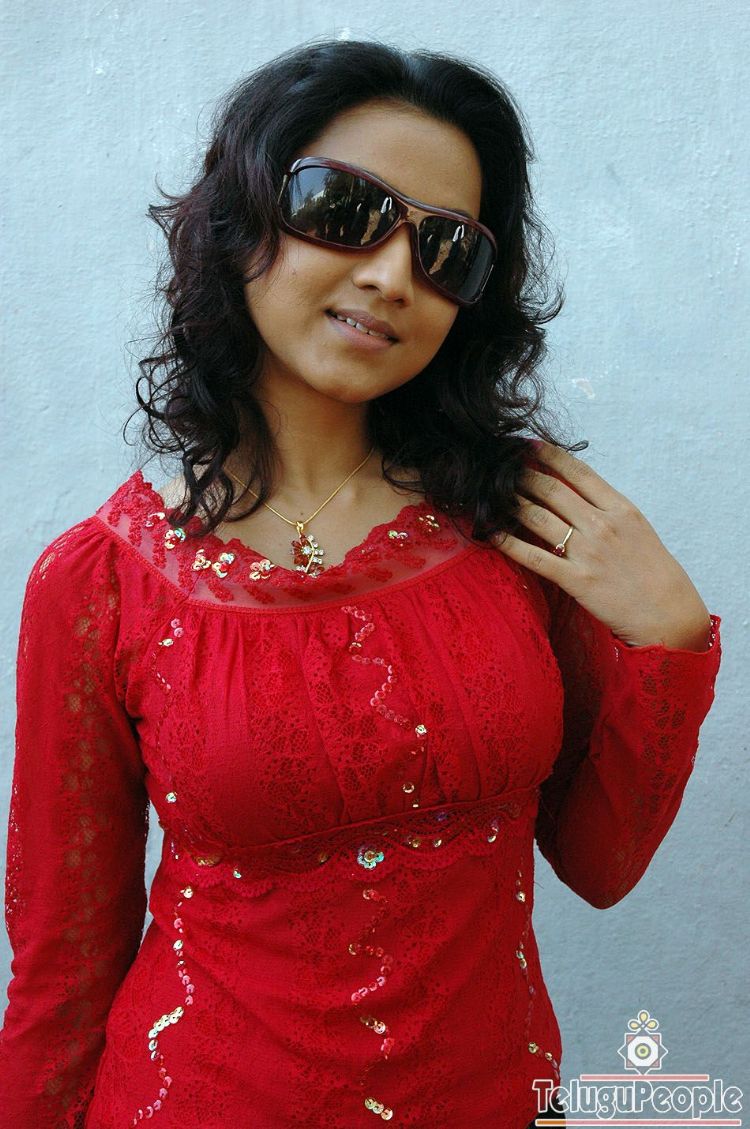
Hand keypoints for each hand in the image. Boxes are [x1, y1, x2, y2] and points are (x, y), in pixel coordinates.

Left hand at [491, 440, 712, 649]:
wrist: (668, 614)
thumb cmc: (654, 572)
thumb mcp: (637, 530)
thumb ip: (608, 510)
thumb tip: (575, 493)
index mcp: (620, 509)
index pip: (579, 473)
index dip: (550, 456)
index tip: (528, 446)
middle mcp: (602, 525)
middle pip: (552, 491)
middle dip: (522, 475)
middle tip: (501, 467)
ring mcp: (588, 552)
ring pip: (538, 517)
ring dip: (511, 502)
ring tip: (491, 493)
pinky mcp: (576, 580)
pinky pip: (535, 557)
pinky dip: (510, 543)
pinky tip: (492, 533)